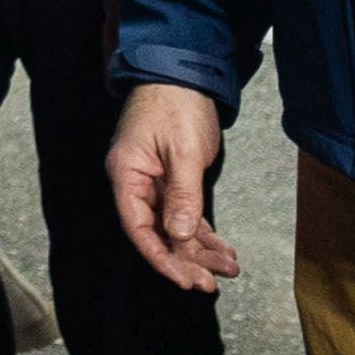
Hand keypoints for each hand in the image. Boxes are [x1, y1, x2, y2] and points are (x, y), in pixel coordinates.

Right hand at [108, 81, 242, 292]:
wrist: (183, 71)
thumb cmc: (176, 104)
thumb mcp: (183, 151)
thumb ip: (183, 196)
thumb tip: (181, 237)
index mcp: (127, 174)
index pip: (138, 227)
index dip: (160, 257)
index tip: (184, 279)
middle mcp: (136, 183)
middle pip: (157, 233)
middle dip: (185, 260)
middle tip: (211, 282)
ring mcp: (154, 182)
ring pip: (175, 227)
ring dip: (199, 250)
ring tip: (227, 268)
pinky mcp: (172, 179)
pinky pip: (185, 214)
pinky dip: (203, 233)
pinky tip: (222, 250)